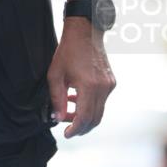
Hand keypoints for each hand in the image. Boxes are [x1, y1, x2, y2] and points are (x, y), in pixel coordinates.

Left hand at [46, 17, 115, 137]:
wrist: (85, 32)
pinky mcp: (111, 82)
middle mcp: (103, 88)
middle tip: (67, 127)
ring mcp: (109, 85)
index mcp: (88, 86)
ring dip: (85, 116)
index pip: (84, 118)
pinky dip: (90, 105)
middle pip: (95, 119)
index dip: (75, 129)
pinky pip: (102, 101)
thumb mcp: (55, 75)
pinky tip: (75, 98)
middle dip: (80, 127)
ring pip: (99, 111)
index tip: (66, 134)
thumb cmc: (68, 51)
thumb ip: (56, 99)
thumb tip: (57, 118)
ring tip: (68, 111)